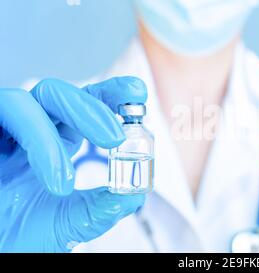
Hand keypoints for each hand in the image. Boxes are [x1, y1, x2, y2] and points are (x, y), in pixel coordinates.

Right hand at [0, 76, 146, 251]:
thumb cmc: (20, 236)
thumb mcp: (70, 224)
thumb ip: (102, 210)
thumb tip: (136, 197)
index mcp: (57, 142)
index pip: (84, 104)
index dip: (109, 93)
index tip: (137, 93)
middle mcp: (30, 133)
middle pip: (58, 95)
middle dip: (89, 108)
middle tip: (114, 138)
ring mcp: (3, 135)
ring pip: (25, 102)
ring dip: (51, 136)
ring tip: (66, 181)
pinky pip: (2, 115)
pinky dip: (33, 142)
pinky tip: (51, 178)